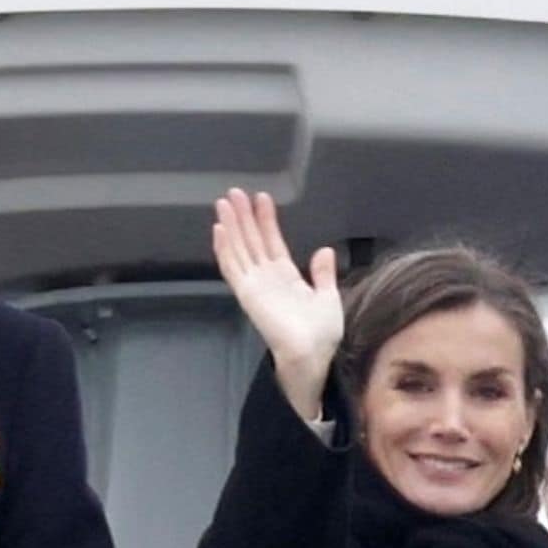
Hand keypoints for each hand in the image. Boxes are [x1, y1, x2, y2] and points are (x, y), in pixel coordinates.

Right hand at [214, 189, 342, 419]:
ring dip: (231, 226)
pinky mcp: (247, 293)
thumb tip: (324, 251)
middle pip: (251, 241)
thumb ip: (323, 274)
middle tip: (234, 192)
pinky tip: (218, 229)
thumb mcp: (328, 297)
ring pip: (239, 249)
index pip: (272, 242)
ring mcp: (255, 285)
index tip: (262, 198)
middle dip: (243, 216)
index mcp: (286, 277)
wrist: (313, 354)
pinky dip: (224, 249)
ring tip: (224, 202)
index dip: (266, 220)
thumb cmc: (322, 334)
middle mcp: (267, 278)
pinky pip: (232, 268)